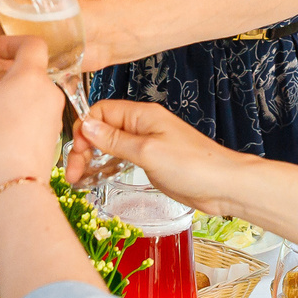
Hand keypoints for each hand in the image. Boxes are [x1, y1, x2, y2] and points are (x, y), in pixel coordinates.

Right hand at [0, 36, 66, 186]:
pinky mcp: (51, 137)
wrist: (16, 184)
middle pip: (31, 69)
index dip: (12, 41)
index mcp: (30, 76)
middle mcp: (48, 92)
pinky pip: (36, 116)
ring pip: (33, 94)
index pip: (32, 43)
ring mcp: (53, 116)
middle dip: (5, 71)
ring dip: (12, 94)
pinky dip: (19, 115)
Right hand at [73, 97, 244, 213]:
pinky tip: (97, 178)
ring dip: (92, 158)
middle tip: (73, 173)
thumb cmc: (194, 165)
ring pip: (110, 144)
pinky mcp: (151, 161)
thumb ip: (116, 140)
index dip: (85, 129)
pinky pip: (121, 157)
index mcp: (143, 116)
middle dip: (84, 147)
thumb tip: (87, 125)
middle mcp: (143, 126)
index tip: (78, 153)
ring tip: (78, 178)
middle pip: (102, 128)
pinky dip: (106, 166)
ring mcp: (147, 144)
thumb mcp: (148, 152)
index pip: (101, 111)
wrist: (224, 186)